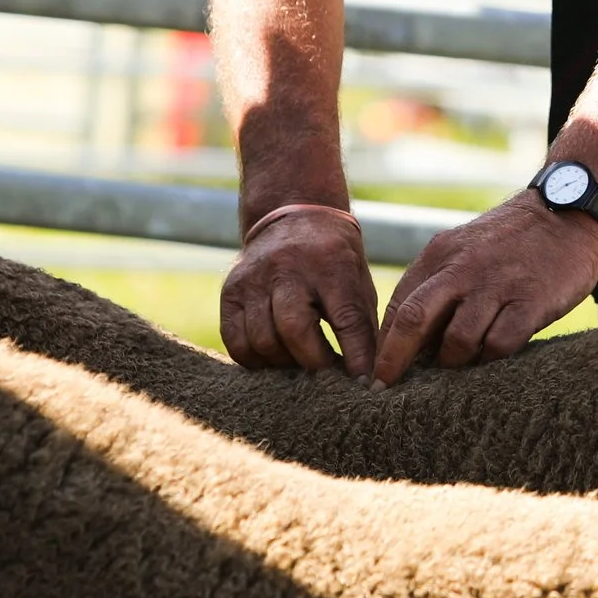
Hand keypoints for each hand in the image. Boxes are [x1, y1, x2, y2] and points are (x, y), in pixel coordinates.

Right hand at [220, 203, 379, 373]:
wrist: (294, 215)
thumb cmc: (335, 261)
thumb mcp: (357, 280)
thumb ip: (361, 325)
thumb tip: (366, 379)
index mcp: (331, 263)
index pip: (346, 317)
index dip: (356, 355)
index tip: (362, 382)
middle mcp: (288, 268)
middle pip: (293, 328)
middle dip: (312, 361)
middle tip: (325, 373)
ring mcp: (254, 278)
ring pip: (261, 340)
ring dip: (283, 363)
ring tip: (299, 363)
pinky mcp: (231, 290)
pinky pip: (235, 340)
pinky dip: (254, 359)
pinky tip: (271, 358)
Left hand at [373, 191, 597, 386]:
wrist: (567, 211)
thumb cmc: (510, 243)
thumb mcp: (464, 249)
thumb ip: (437, 285)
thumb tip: (407, 340)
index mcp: (440, 255)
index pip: (398, 306)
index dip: (384, 346)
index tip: (376, 375)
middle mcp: (463, 268)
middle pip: (414, 320)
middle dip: (395, 361)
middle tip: (387, 390)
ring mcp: (497, 284)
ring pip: (458, 341)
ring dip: (454, 364)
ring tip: (460, 369)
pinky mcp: (531, 300)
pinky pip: (500, 344)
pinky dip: (492, 361)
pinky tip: (493, 361)